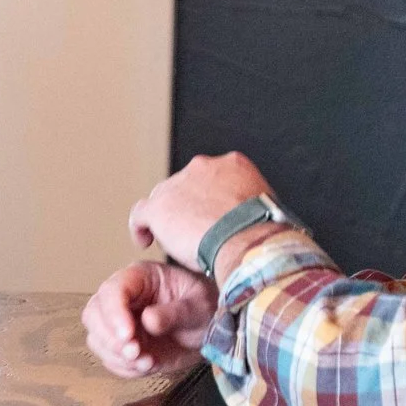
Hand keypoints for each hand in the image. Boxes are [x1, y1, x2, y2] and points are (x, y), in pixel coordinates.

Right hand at [82, 259, 215, 378]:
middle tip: (135, 352)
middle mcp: (123, 298)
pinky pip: (110, 359)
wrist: (212, 330)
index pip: (112, 291)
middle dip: (110, 338)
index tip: (128, 335)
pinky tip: (148, 365)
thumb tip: (148, 320)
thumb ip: (176, 312)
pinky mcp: (123, 346)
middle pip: (93, 314)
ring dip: (117, 356)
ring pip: (96, 339)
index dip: (114, 313)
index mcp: (139, 278)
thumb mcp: (200, 305)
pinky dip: (125, 367)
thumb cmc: (206, 308)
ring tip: (147, 362)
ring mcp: (119, 323)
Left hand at [128, 152, 275, 268]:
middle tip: (197, 231)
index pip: (211, 177)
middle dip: (189, 206)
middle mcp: (202, 168)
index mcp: (232, 164)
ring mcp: (178, 185)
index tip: (212, 214)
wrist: (247, 240)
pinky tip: (145, 239)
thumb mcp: (264, 207)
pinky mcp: (158, 207)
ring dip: (169, 217)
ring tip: (178, 240)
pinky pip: (141, 214)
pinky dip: (141, 227)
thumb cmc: (261, 231)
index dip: (208, 198)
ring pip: (164, 198)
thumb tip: (249, 219)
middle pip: (185, 186)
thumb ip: (248, 204)